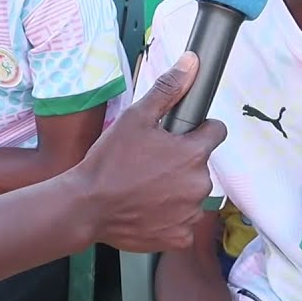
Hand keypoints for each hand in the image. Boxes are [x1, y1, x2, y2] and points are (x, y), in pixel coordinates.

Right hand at [70, 53, 226, 251]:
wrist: (86, 206)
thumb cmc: (109, 161)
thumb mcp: (135, 117)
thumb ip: (168, 89)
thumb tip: (192, 63)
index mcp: (193, 153)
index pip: (215, 132)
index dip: (197, 130)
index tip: (178, 136)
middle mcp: (199, 184)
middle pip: (200, 165)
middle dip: (181, 162)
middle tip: (150, 163)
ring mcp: (191, 214)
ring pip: (191, 194)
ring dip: (176, 190)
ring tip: (145, 187)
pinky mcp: (180, 237)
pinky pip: (183, 222)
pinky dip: (169, 217)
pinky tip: (146, 209)